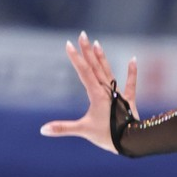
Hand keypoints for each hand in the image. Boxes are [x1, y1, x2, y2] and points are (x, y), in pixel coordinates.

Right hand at [40, 31, 138, 153]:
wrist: (133, 141)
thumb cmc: (109, 136)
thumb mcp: (84, 130)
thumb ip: (63, 128)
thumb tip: (43, 130)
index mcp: (97, 95)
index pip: (84, 72)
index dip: (76, 58)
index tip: (68, 44)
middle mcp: (107, 90)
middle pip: (95, 67)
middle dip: (87, 51)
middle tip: (82, 35)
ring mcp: (118, 94)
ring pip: (108, 72)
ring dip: (102, 58)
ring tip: (97, 44)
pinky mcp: (128, 100)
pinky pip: (131, 83)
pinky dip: (132, 71)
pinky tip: (133, 58)